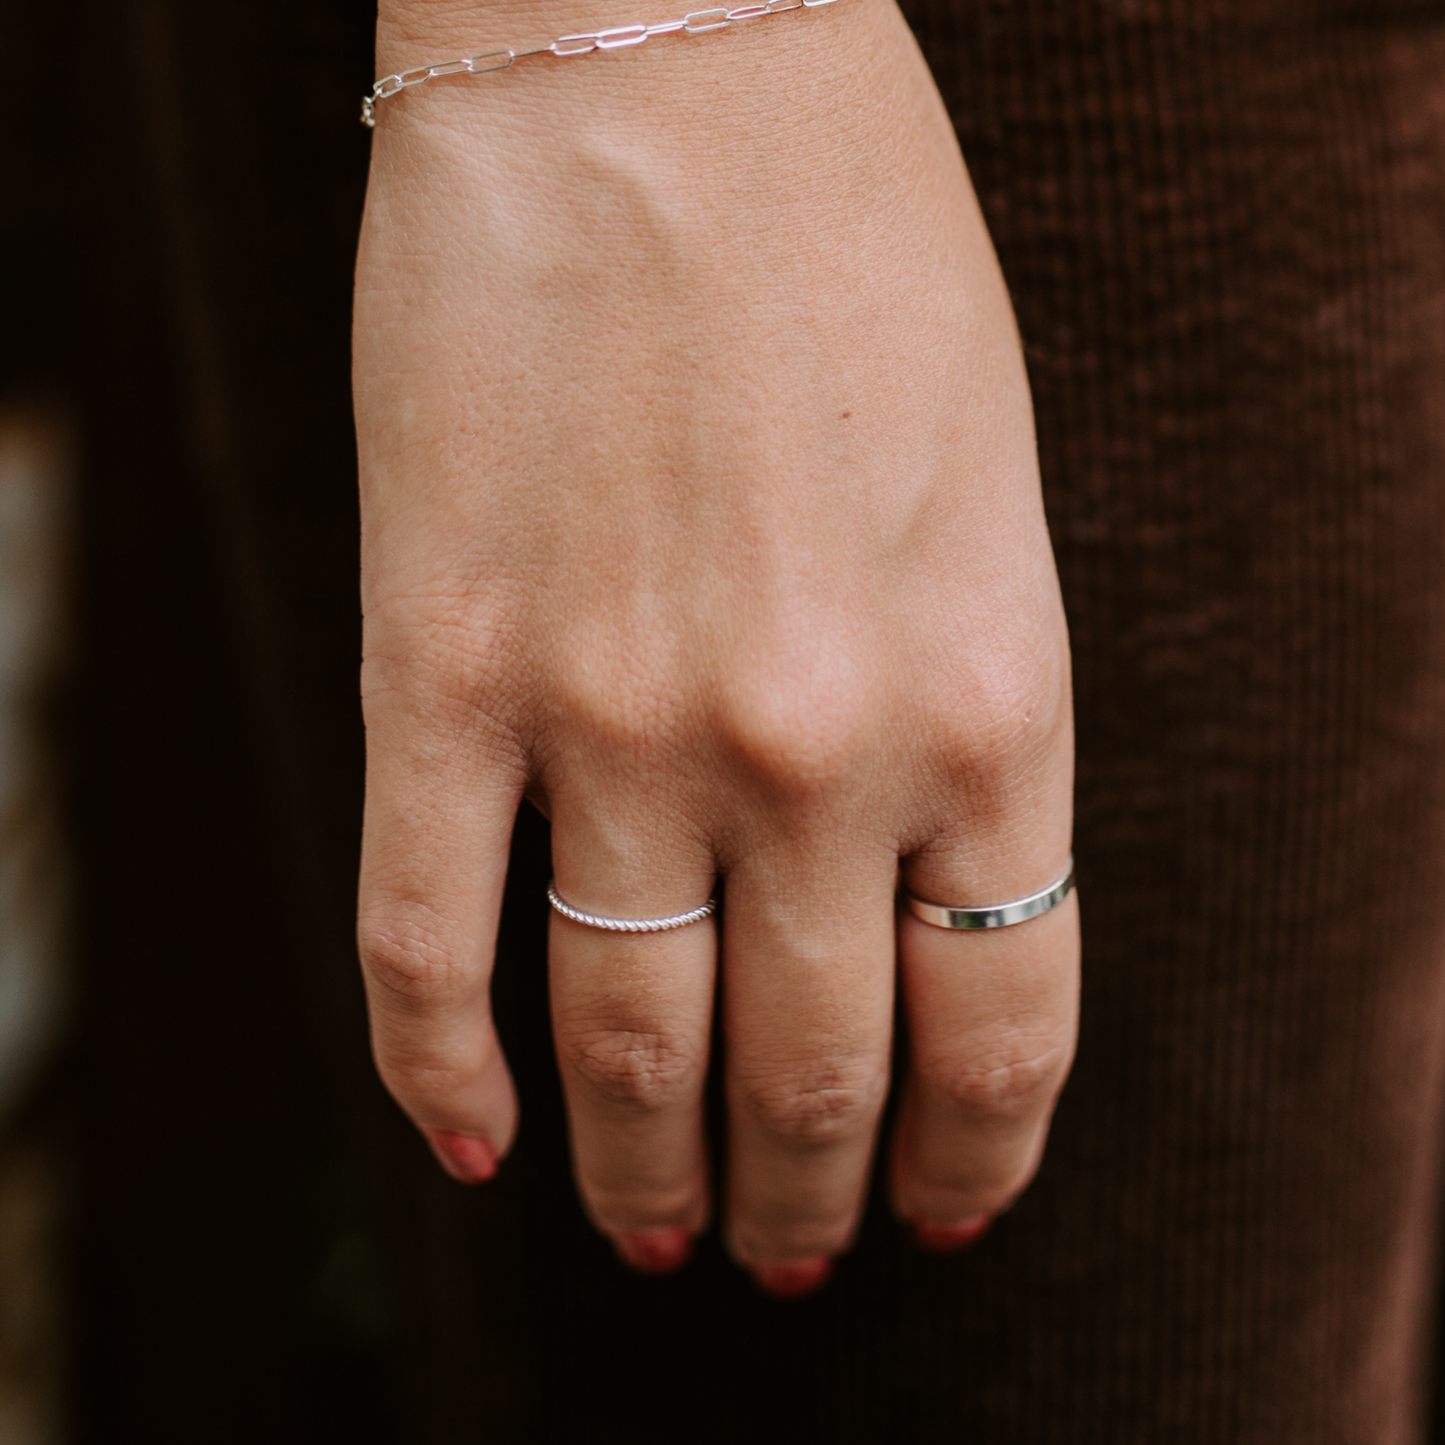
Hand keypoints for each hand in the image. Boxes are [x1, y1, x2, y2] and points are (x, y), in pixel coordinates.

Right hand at [353, 0, 1076, 1292]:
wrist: (660, 58)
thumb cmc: (855, 257)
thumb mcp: (988, 505)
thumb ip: (962, 719)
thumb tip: (912, 897)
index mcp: (987, 695)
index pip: (1003, 1021)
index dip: (976, 1153)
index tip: (945, 1211)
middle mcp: (810, 742)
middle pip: (811, 1071)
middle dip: (803, 1197)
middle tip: (781, 1255)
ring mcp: (610, 715)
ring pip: (623, 1041)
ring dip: (640, 1175)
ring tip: (649, 1239)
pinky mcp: (433, 663)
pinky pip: (423, 939)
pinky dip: (435, 1072)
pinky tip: (471, 1144)